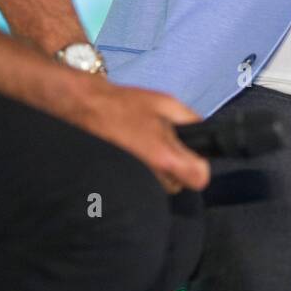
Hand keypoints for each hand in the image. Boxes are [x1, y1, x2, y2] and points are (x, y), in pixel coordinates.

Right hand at [71, 77, 210, 192]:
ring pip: (162, 187)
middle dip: (179, 167)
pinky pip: (145, 185)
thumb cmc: (125, 104)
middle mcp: (151, 177)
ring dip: (162, 171)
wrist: (85, 108)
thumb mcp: (167, 103)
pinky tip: (136, 155)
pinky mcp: (120, 185)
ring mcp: (135, 184)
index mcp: (165, 157)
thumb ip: (191, 120)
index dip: (199, 164)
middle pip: (181, 185)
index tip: (191, 152)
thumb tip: (205, 133)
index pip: (199, 179)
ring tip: (147, 147)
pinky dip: (146, 174)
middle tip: (165, 144)